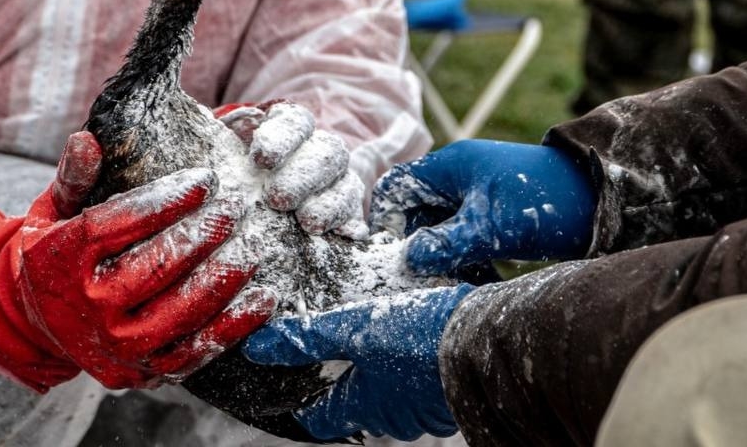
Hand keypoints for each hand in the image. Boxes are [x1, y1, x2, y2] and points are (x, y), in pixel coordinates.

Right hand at [0, 131, 276, 390]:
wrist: (37, 327)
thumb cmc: (57, 254)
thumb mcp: (53, 211)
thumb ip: (74, 176)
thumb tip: (89, 138)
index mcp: (64, 260)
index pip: (117, 224)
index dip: (165, 200)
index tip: (205, 178)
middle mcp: (89, 308)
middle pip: (155, 267)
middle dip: (203, 234)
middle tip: (236, 208)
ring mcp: (117, 346)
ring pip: (181, 311)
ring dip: (225, 276)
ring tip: (254, 245)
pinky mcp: (143, 372)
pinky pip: (196, 351)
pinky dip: (235, 325)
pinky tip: (263, 295)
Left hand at [216, 101, 364, 235]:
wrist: (248, 207)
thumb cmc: (228, 175)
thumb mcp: (215, 154)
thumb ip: (207, 142)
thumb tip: (187, 128)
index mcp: (288, 128)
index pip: (294, 122)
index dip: (281, 138)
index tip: (259, 158)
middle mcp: (318, 152)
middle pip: (327, 152)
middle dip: (303, 175)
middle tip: (276, 198)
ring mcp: (337, 183)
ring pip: (346, 184)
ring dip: (329, 203)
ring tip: (308, 223)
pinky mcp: (346, 215)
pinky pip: (356, 217)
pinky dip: (352, 225)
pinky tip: (347, 236)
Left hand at [242, 285, 474, 440]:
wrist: (487, 339)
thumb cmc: (421, 337)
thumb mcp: (357, 327)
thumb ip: (310, 337)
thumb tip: (260, 347)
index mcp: (364, 406)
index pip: (319, 420)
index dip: (301, 402)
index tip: (288, 384)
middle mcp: (394, 417)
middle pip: (356, 406)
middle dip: (344, 380)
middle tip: (333, 347)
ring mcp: (426, 408)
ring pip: (391, 393)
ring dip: (380, 369)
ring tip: (375, 334)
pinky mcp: (450, 390)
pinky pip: (420, 383)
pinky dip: (410, 363)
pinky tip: (412, 336)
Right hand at [370, 140, 596, 276]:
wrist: (600, 199)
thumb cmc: (544, 201)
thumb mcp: (491, 227)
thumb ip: (446, 244)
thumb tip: (408, 261)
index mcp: (451, 166)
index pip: (396, 187)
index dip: (386, 220)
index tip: (392, 255)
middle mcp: (460, 177)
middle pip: (417, 213)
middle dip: (419, 248)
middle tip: (426, 280)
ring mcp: (478, 195)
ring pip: (442, 230)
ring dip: (446, 259)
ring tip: (459, 286)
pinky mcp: (494, 215)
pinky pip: (466, 238)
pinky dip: (468, 260)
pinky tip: (483, 282)